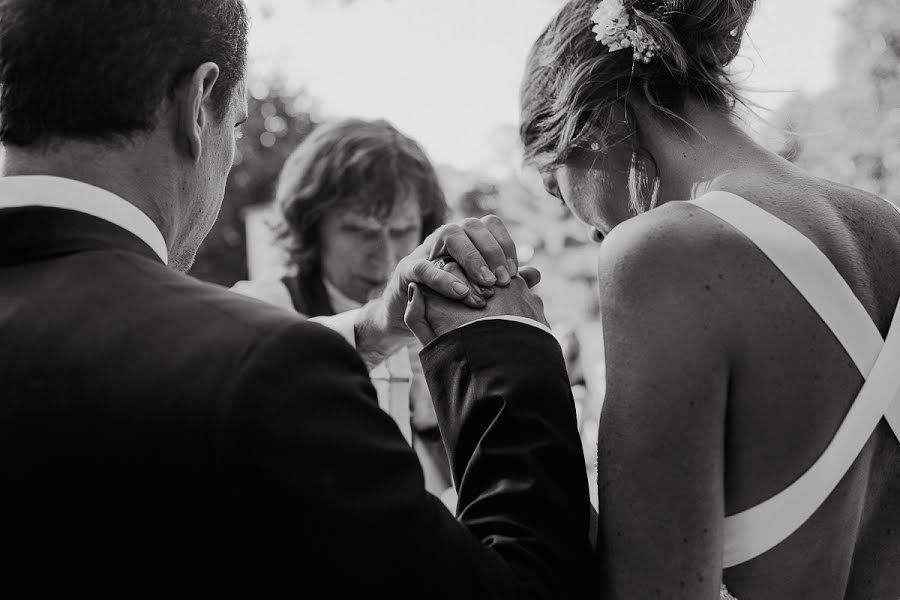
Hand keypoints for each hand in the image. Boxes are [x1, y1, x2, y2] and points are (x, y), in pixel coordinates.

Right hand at [354, 215, 519, 366]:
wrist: (413, 313)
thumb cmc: (451, 297)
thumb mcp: (480, 288)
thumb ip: (504, 279)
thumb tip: (536, 274)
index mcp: (468, 238)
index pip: (491, 224)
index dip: (505, 245)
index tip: (514, 273)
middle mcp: (448, 236)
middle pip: (473, 226)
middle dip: (492, 252)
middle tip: (503, 281)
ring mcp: (426, 249)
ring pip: (450, 234)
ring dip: (472, 258)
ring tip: (486, 285)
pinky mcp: (407, 270)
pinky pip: (425, 266)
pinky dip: (443, 278)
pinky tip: (461, 293)